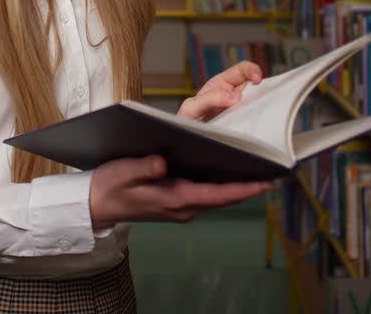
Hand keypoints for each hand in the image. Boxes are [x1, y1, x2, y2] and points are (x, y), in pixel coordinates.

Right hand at [89, 155, 272, 228]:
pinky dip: (223, 187)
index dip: (243, 189)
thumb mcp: (122, 172)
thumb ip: (142, 167)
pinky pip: (208, 196)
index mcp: (173, 198)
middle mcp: (183, 207)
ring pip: (218, 197)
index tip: (266, 182)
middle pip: (224, 198)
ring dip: (238, 187)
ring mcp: (181, 208)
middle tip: (274, 171)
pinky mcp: (178, 204)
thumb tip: (162, 162)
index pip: (217, 194)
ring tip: (260, 170)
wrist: (96, 205)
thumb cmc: (109, 187)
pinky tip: (232, 172)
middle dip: (249, 186)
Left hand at [177, 60, 262, 121]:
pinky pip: (254, 121)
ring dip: (262, 107)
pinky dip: (258, 122)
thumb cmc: (187, 122)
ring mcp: (239, 111)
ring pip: (258, 104)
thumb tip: (235, 96)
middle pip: (255, 87)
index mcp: (221, 85)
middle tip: (263, 99)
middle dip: (262, 90)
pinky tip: (257, 125)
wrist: (186, 142)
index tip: (257, 79)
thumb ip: (210, 98)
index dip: (252, 70)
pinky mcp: (243, 126)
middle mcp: (233, 96)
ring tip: (262, 112)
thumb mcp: (192, 107)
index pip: (242, 70)